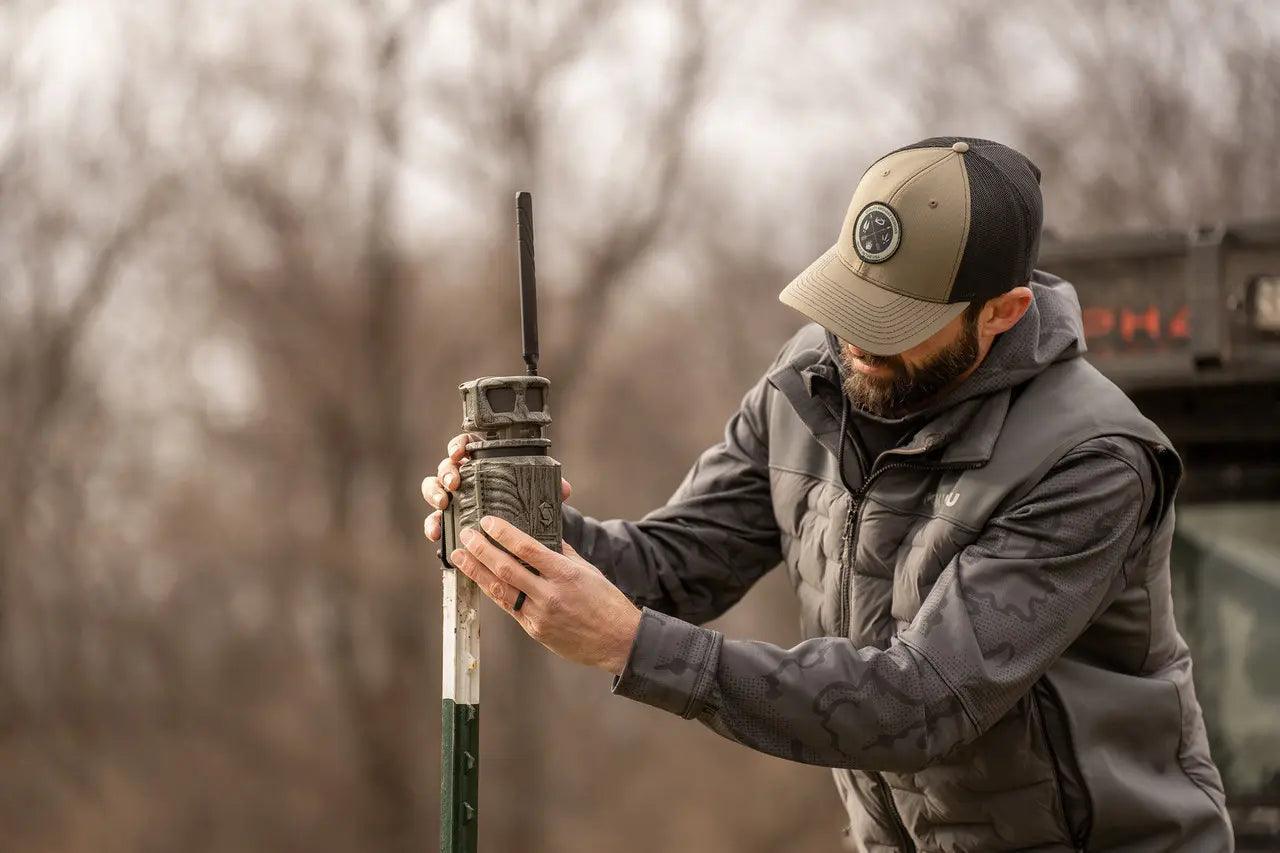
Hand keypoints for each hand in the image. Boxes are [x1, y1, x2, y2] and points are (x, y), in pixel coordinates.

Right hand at [422, 432, 571, 542]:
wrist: (516, 534)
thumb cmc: (522, 504)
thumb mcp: (535, 494)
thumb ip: (549, 488)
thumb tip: (565, 489)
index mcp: (481, 463)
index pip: (464, 446)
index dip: (458, 446)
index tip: (460, 453)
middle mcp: (463, 478)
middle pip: (445, 467)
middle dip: (446, 473)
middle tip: (455, 483)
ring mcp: (452, 499)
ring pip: (433, 490)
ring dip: (434, 494)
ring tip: (444, 504)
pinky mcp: (448, 521)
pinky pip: (434, 521)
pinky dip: (433, 526)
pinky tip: (437, 534)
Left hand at [449, 516, 640, 675]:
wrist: (618, 641)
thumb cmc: (606, 602)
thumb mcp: (587, 570)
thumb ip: (562, 554)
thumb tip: (541, 537)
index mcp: (565, 574)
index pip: (527, 548)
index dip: (503, 533)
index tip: (487, 521)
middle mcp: (549, 594)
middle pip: (506, 568)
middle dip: (481, 550)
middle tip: (464, 535)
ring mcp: (539, 615)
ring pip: (500, 591)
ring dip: (476, 572)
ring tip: (460, 557)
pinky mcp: (534, 630)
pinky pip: (509, 607)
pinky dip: (492, 591)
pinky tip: (479, 580)